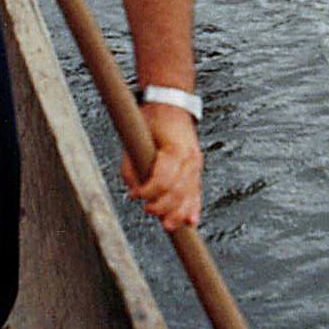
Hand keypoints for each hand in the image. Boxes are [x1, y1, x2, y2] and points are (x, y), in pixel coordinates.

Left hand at [121, 102, 202, 232]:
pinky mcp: (197, 169)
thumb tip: (132, 191)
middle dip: (162, 206)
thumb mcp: (135, 136)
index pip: (163, 179)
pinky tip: (191, 222)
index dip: (148, 191)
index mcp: (176, 149)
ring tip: (166, 224)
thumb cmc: (151, 119)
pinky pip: (197, 192)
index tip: (134, 195)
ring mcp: (196, 164)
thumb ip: (131, 164)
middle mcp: (190, 159)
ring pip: (190, 196)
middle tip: (147, 209)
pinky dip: (194, 208)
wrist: (171, 104)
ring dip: (178, 214)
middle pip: (178, 192)